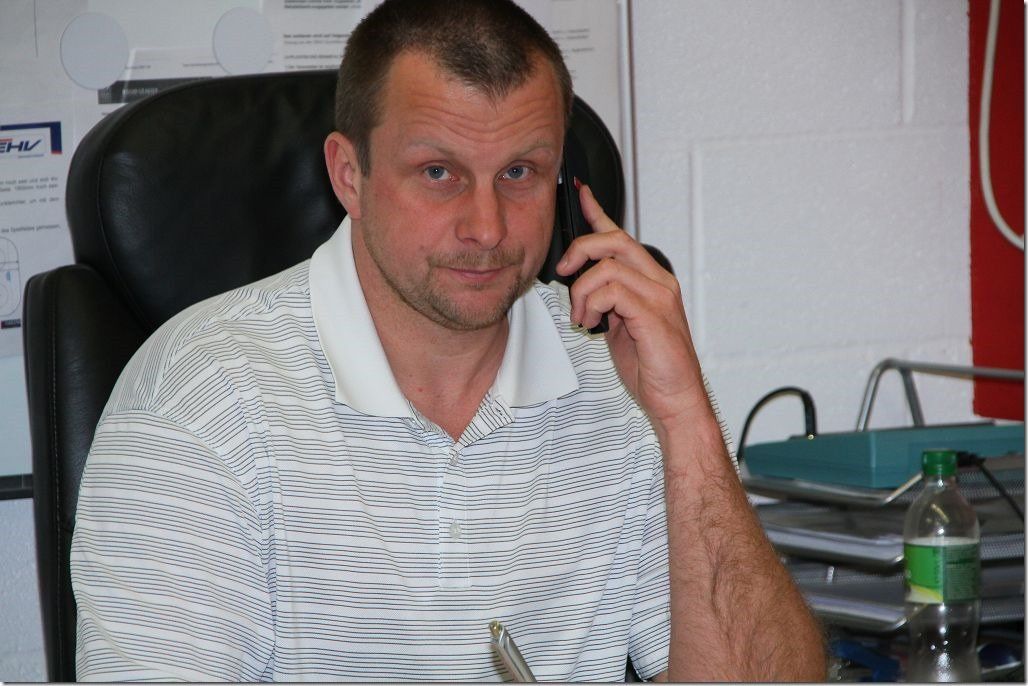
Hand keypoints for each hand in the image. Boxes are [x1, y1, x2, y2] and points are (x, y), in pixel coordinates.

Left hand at [555, 183, 708, 429]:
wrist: (674, 398)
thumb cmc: (651, 367)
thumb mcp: (620, 326)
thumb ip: (608, 301)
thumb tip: (583, 285)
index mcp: (651, 281)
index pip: (621, 236)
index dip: (598, 212)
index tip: (581, 192)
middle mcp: (659, 281)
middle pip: (614, 241)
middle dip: (580, 249)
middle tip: (563, 272)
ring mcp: (659, 296)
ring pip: (607, 266)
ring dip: (582, 291)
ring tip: (582, 317)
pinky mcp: (653, 314)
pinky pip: (612, 291)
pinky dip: (592, 305)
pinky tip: (593, 324)